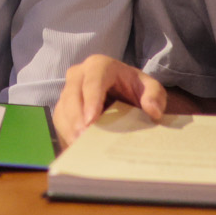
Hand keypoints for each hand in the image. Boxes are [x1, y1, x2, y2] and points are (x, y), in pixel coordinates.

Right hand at [53, 55, 170, 145]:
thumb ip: (154, 95)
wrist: (125, 93)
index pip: (93, 80)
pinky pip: (60, 120)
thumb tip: (153, 111)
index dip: (91, 99)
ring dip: (69, 128)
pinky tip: (76, 148)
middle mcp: (80, 74)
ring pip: (63, 108)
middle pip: (72, 93)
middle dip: (76, 117)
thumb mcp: (151, 88)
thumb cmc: (136, 88)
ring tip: (78, 147)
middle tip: (82, 138)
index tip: (91, 120)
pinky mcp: (64, 107)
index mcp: (101, 66)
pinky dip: (67, 134)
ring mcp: (69, 90)